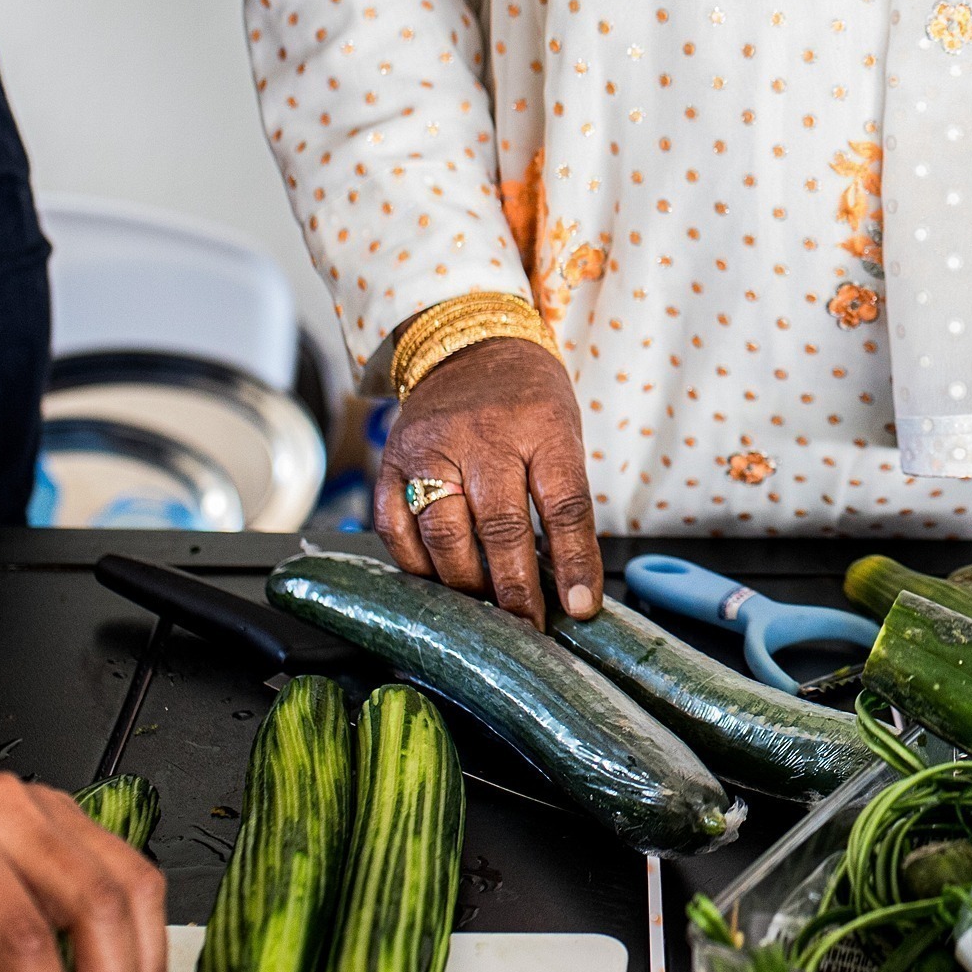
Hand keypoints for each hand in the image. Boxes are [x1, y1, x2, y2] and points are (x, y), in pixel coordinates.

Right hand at [375, 336, 602, 627]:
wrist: (467, 346)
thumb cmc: (526, 401)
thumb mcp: (563, 435)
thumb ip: (564, 503)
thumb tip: (572, 586)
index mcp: (540, 427)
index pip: (564, 505)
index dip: (574, 563)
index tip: (580, 608)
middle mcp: (481, 436)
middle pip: (499, 527)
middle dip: (515, 588)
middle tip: (528, 625)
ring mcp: (430, 447)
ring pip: (442, 534)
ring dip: (465, 583)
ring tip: (485, 605)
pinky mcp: (390, 461)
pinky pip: (394, 527)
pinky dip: (415, 564)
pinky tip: (437, 580)